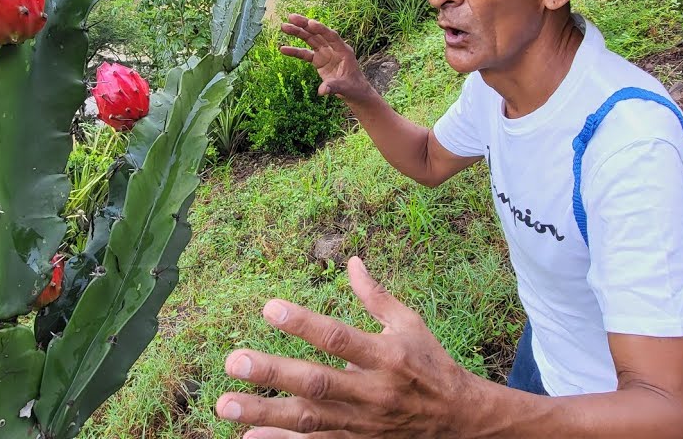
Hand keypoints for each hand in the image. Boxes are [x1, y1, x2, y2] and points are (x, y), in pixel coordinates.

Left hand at [215, 257, 478, 438]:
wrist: (457, 421)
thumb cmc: (429, 364)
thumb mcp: (410, 325)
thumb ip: (376, 297)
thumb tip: (352, 261)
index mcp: (385, 356)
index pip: (339, 337)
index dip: (304, 323)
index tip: (268, 307)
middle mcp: (371, 392)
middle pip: (316, 383)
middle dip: (273, 373)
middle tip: (234, 361)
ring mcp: (361, 423)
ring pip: (308, 420)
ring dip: (264, 412)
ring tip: (225, 403)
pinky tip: (248, 435)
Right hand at [279, 14, 372, 102]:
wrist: (354, 92)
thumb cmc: (353, 88)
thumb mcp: (345, 88)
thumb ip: (333, 87)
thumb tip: (321, 91)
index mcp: (343, 51)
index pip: (332, 36)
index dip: (321, 29)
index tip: (310, 23)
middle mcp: (333, 48)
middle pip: (318, 34)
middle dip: (305, 25)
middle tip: (291, 17)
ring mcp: (325, 53)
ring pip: (310, 39)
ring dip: (297, 32)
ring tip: (284, 26)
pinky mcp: (318, 60)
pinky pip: (305, 54)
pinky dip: (294, 51)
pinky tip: (283, 49)